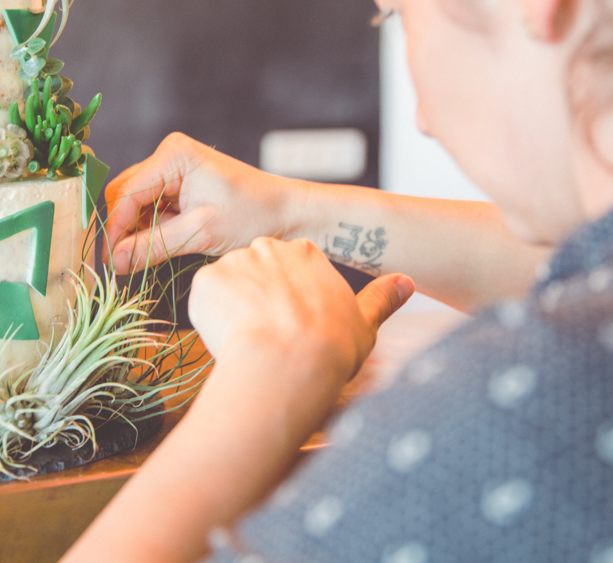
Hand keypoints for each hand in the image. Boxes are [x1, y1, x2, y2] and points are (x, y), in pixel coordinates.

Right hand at [104, 133, 303, 272]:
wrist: (287, 213)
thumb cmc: (253, 215)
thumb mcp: (200, 233)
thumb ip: (153, 245)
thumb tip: (115, 262)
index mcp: (174, 155)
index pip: (127, 193)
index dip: (114, 228)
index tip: (109, 261)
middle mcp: (169, 155)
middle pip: (125, 195)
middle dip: (121, 229)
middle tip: (118, 264)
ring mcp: (173, 170)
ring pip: (135, 204)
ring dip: (135, 231)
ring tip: (139, 259)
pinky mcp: (179, 186)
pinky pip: (151, 208)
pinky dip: (149, 229)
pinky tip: (155, 247)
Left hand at [188, 237, 415, 383]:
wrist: (288, 365)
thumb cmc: (330, 350)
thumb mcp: (365, 324)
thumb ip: (381, 299)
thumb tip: (407, 282)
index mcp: (307, 252)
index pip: (290, 269)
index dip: (289, 301)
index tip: (292, 326)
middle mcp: (269, 247)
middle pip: (255, 273)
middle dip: (257, 301)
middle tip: (268, 337)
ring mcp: (235, 260)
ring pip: (227, 286)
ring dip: (233, 310)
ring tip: (251, 342)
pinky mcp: (206, 280)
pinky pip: (204, 300)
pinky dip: (211, 320)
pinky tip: (230, 339)